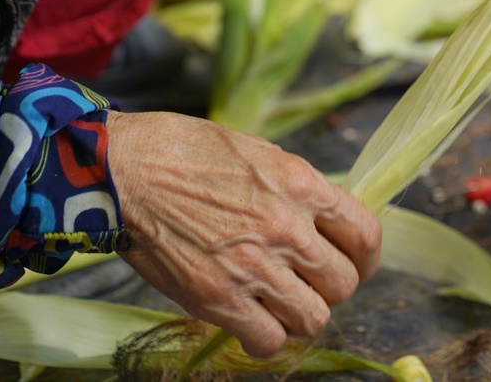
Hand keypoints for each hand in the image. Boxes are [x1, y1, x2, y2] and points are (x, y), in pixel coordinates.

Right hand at [106, 111, 380, 357]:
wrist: (123, 169)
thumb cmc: (184, 150)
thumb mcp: (259, 152)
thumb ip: (297, 190)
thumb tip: (322, 220)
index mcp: (302, 184)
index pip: (366, 234)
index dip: (366, 257)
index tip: (357, 263)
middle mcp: (287, 228)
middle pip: (344, 283)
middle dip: (331, 287)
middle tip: (310, 283)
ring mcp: (254, 266)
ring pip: (313, 318)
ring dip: (301, 314)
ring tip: (281, 304)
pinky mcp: (216, 298)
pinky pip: (267, 340)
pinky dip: (266, 339)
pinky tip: (254, 325)